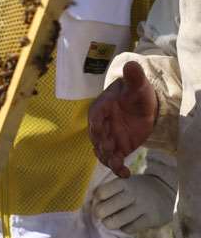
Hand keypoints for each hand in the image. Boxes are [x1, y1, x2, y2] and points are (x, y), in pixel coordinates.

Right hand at [88, 62, 157, 176]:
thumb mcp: (137, 85)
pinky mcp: (118, 149)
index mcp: (101, 107)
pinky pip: (114, 160)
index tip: (101, 132)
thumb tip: (131, 64)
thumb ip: (133, 77)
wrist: (142, 107)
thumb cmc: (136, 93)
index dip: (97, 125)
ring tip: (120, 165)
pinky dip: (118, 168)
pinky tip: (126, 174)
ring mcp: (109, 138)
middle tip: (112, 150)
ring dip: (109, 159)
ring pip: (103, 151)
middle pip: (97, 137)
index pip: (95, 116)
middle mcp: (101, 124)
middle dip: (103, 145)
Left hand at [93, 174, 175, 233]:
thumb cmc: (136, 189)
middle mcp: (133, 194)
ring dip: (111, 223)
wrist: (165, 191)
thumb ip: (112, 191)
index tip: (97, 201)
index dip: (97, 197)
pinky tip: (124, 226)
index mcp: (123, 183)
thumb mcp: (125, 183)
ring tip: (108, 223)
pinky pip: (132, 227)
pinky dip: (125, 229)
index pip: (104, 190)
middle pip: (110, 206)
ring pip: (121, 219)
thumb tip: (94, 203)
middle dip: (100, 212)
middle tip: (98, 215)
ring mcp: (143, 206)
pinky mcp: (152, 218)